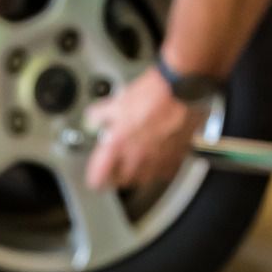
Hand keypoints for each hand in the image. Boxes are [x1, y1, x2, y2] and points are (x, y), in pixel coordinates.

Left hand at [83, 71, 209, 188]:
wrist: (179, 90)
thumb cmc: (151, 93)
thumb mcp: (117, 101)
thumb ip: (100, 114)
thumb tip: (92, 119)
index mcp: (117, 144)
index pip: (99, 176)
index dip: (95, 178)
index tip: (95, 176)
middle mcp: (137, 157)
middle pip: (121, 181)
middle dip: (114, 177)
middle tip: (113, 169)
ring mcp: (157, 160)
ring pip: (142, 180)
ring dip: (135, 175)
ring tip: (133, 165)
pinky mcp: (175, 157)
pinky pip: (162, 173)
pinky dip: (157, 169)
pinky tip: (156, 158)